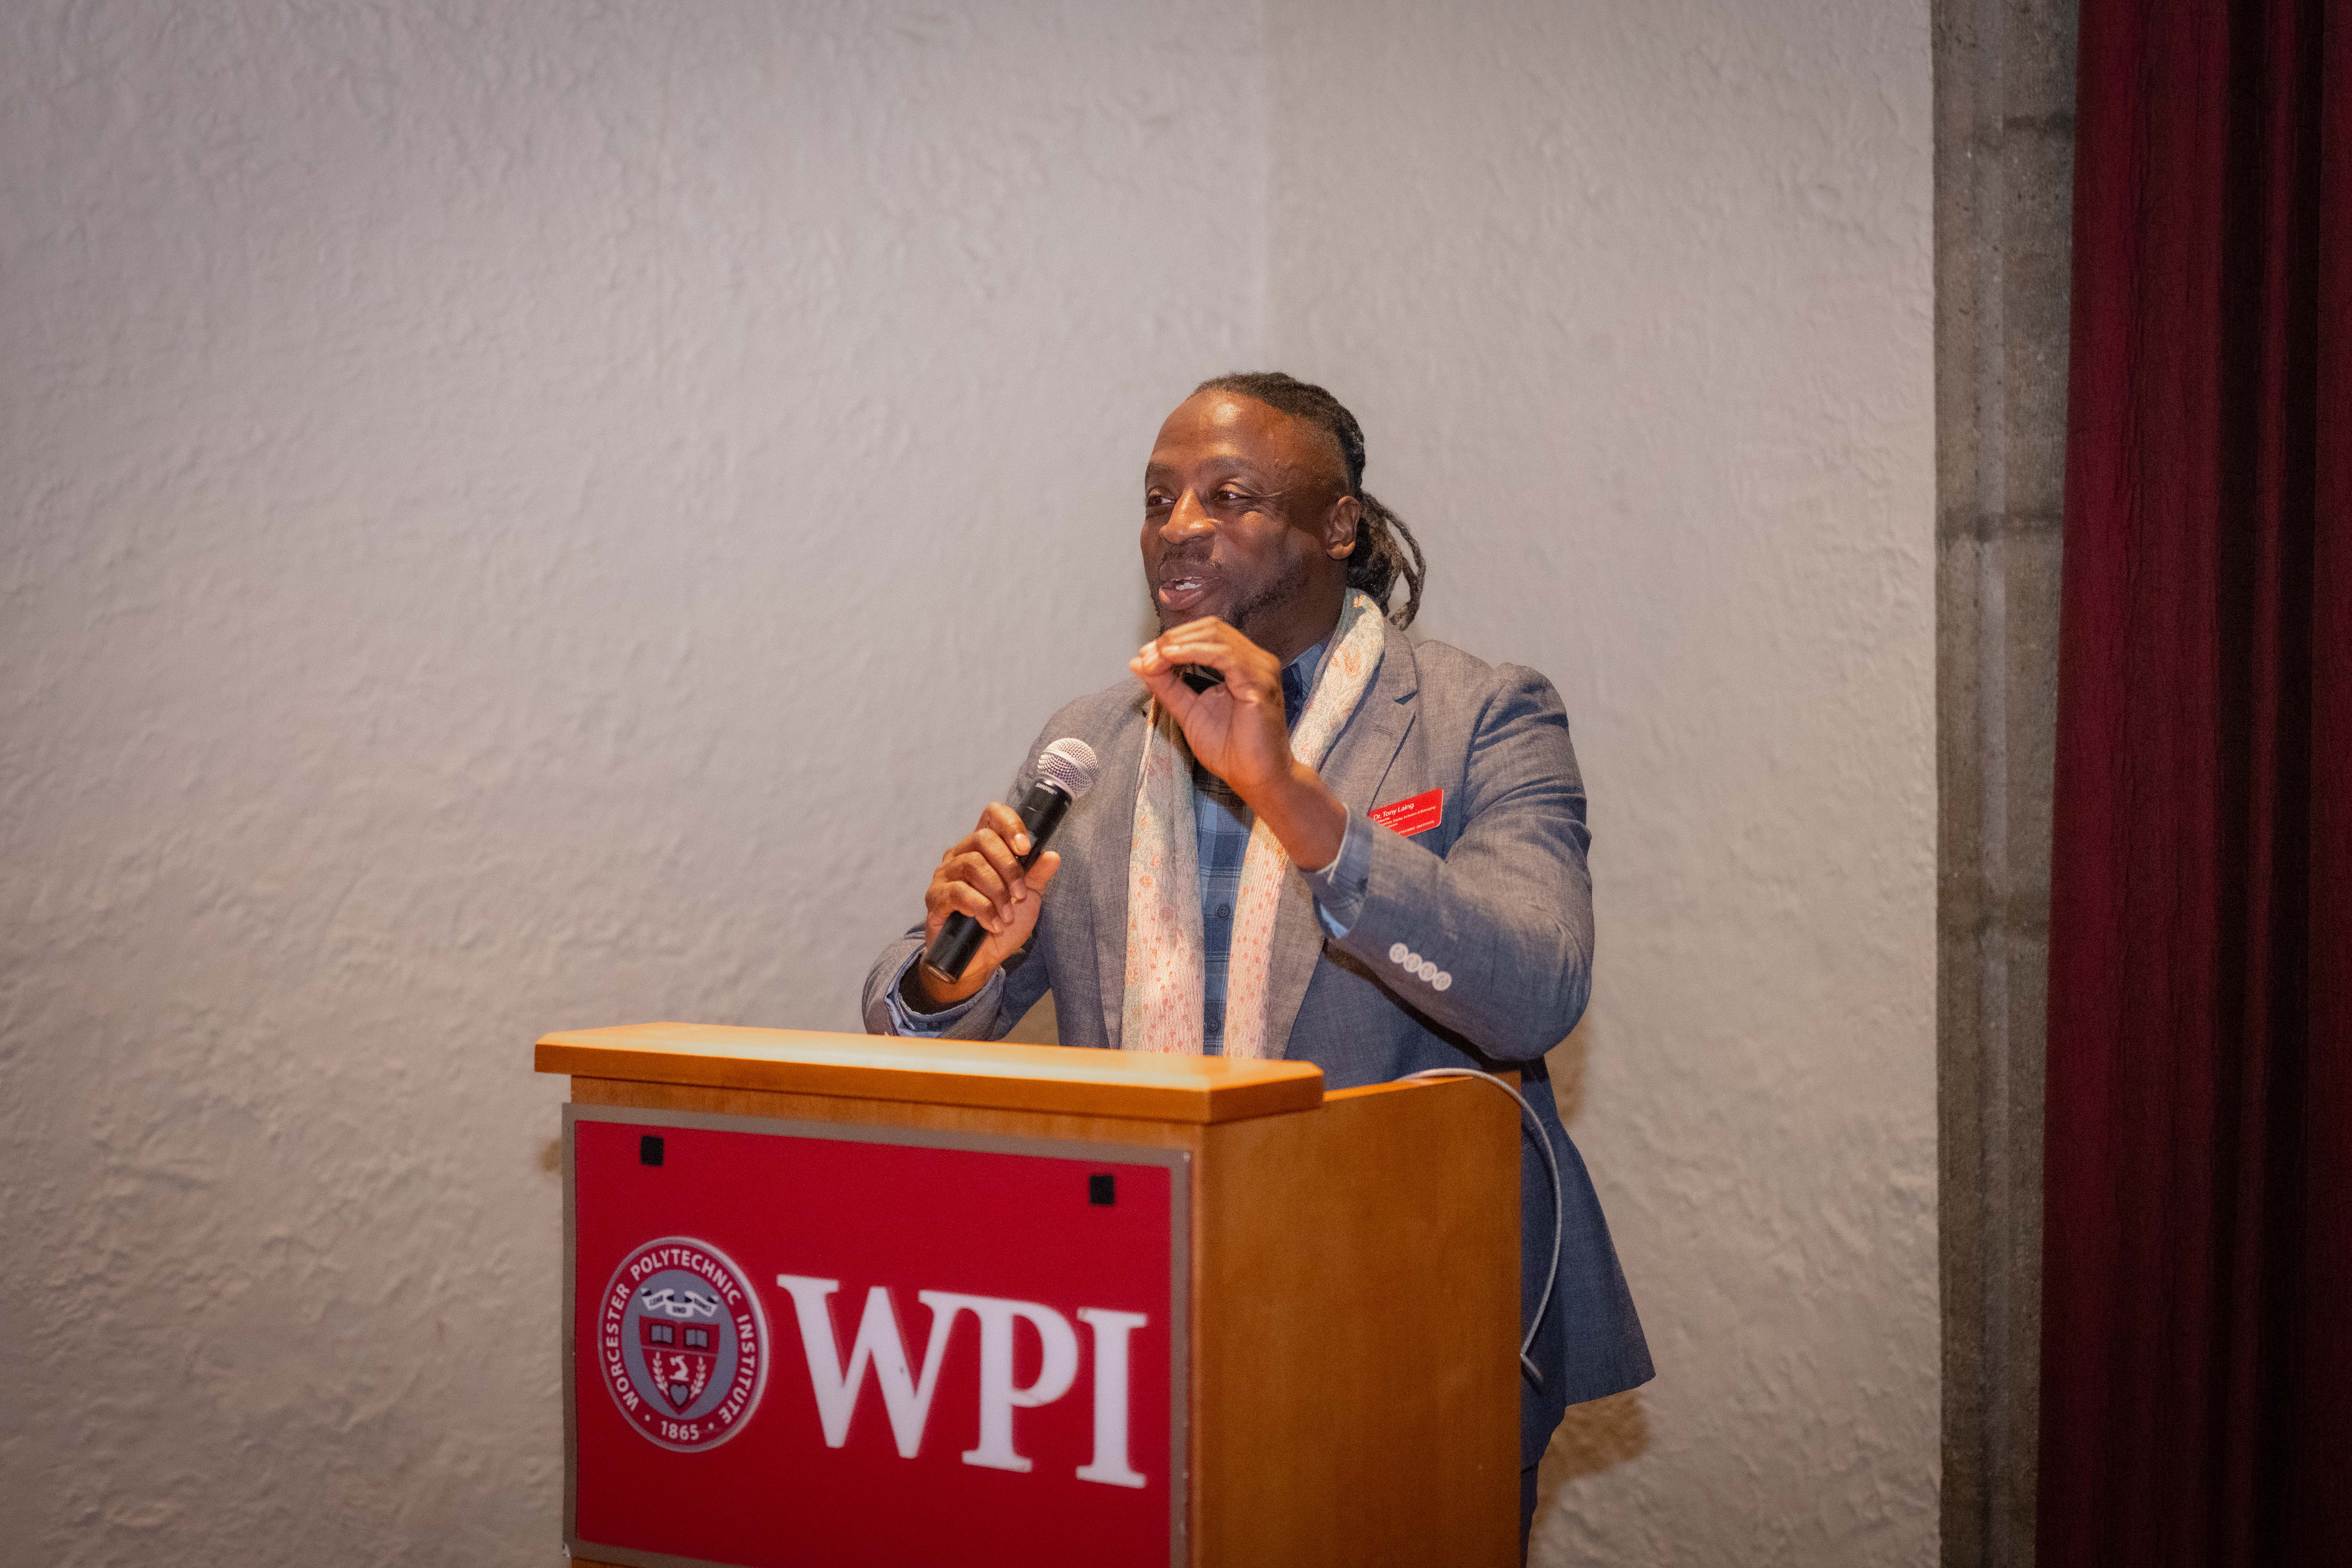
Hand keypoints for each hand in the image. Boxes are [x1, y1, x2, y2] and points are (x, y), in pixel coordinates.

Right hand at [907, 801, 1062, 1009]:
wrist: (979, 961)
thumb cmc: (1002, 924)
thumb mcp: (1027, 899)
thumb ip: (1037, 875)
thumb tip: (1052, 854)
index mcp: (984, 848)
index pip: (992, 815)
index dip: (1010, 824)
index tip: (1025, 848)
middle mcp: (961, 854)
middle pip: (983, 839)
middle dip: (1009, 868)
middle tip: (1020, 896)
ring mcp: (945, 874)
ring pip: (972, 864)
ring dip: (997, 892)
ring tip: (1007, 915)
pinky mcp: (935, 898)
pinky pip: (959, 892)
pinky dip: (982, 909)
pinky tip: (993, 925)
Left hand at [1129, 619, 1347, 870]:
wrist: (1257, 779)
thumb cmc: (1231, 750)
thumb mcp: (1189, 711)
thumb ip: (1167, 685)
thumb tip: (1138, 661)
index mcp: (1242, 664)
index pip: (1206, 634)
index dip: (1174, 639)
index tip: (1145, 656)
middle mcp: (1256, 660)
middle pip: (1211, 628)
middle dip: (1174, 638)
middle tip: (1147, 655)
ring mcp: (1261, 669)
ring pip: (1216, 636)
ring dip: (1178, 644)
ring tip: (1154, 657)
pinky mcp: (1260, 683)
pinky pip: (1224, 655)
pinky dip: (1194, 652)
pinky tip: (1171, 658)